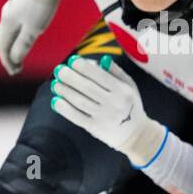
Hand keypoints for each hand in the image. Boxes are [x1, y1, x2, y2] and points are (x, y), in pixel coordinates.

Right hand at [0, 0, 65, 74]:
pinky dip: (18, 35)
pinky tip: (25, 36)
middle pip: (3, 39)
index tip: (15, 72)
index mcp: (7, 23)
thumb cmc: (42, 5)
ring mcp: (13, 8)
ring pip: (9, 31)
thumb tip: (15, 59)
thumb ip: (23, 45)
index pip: (3, 47)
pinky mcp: (22, 4)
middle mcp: (6, 15)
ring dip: (12, 45)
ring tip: (20, 56)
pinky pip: (15, 24)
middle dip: (8, 55)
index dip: (8, 61)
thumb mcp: (34, 29)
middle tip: (16, 68)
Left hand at [50, 55, 166, 165]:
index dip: (83, 66)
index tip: (71, 60)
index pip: (99, 75)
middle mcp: (114, 103)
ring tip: (56, 84)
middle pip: (87, 87)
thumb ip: (117, 72)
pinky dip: (64, 108)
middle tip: (58, 70)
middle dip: (69, 76)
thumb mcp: (130, 87)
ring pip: (79, 100)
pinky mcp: (96, 128)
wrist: (136, 134)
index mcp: (123, 91)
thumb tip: (101, 59)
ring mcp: (105, 116)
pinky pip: (76, 116)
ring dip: (64, 90)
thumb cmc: (130, 105)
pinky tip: (56, 100)